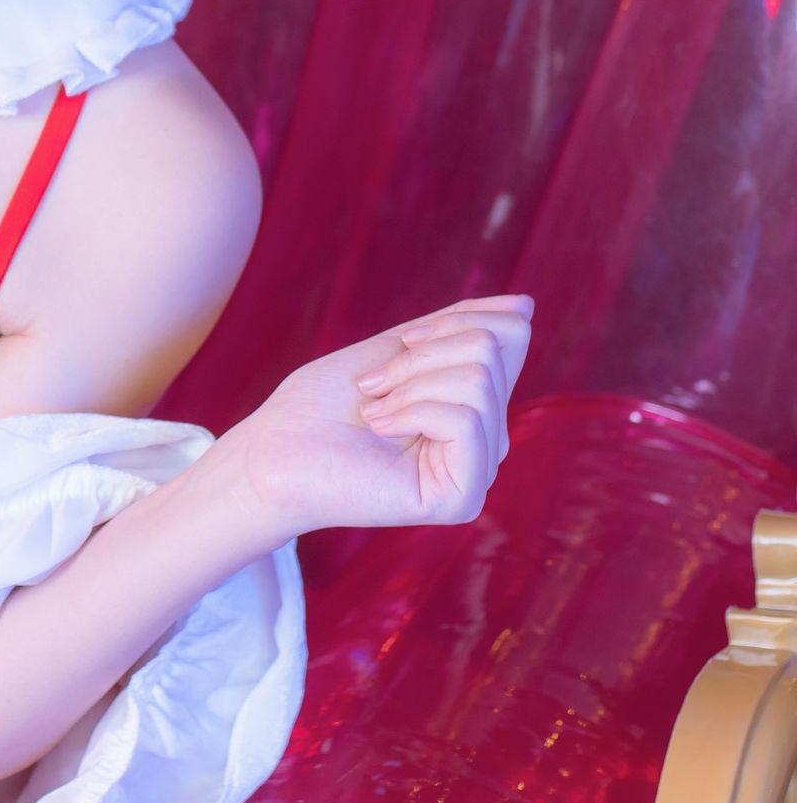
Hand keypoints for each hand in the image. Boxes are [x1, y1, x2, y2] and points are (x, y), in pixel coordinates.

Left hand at [224, 294, 534, 536]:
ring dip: (406, 384)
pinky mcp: (464, 497)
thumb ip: (461, 327)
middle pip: (490, 350)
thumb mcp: (399, 347)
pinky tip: (380, 430)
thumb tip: (527, 304)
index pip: (509, 332)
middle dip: (418, 356)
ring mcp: (479, 469)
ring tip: (374, 412)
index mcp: (478, 402)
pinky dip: (409, 410)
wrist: (276, 451)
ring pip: (478, 380)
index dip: (449, 322)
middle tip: (373, 388)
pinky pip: (464, 418)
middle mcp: (489, 438)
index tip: (401, 344)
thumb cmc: (325, 403)